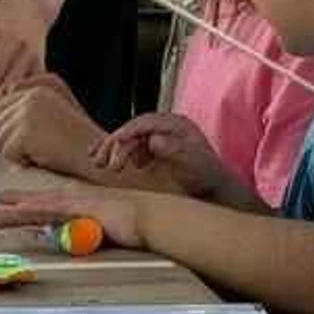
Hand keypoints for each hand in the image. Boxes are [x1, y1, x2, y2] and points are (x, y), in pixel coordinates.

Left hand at [0, 74, 106, 175]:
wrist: (106, 163)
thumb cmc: (81, 144)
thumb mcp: (54, 113)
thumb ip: (26, 105)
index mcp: (43, 82)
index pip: (0, 97)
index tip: (4, 135)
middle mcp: (35, 91)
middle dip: (1, 136)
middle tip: (24, 150)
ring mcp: (30, 110)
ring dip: (12, 151)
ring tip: (38, 153)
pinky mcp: (26, 131)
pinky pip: (6, 151)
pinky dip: (20, 161)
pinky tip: (41, 159)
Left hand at [0, 180, 145, 248]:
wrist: (156, 219)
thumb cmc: (137, 227)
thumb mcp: (106, 234)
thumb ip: (88, 237)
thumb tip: (71, 242)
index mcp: (80, 207)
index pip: (47, 208)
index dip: (26, 209)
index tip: (7, 210)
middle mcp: (75, 201)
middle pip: (36, 205)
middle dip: (12, 210)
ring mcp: (77, 202)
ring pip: (38, 206)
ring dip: (14, 212)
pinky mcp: (81, 208)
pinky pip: (51, 209)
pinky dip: (32, 210)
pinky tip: (17, 211)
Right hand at [91, 111, 231, 197]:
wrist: (215, 191)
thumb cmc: (207, 177)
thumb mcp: (193, 163)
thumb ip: (174, 150)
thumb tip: (153, 139)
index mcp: (176, 123)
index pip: (144, 123)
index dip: (126, 132)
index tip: (112, 143)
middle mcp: (166, 127)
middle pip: (134, 130)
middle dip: (115, 144)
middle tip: (101, 160)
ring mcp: (160, 137)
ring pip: (130, 139)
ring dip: (113, 150)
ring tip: (98, 163)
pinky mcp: (155, 149)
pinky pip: (132, 148)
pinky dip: (119, 154)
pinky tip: (109, 163)